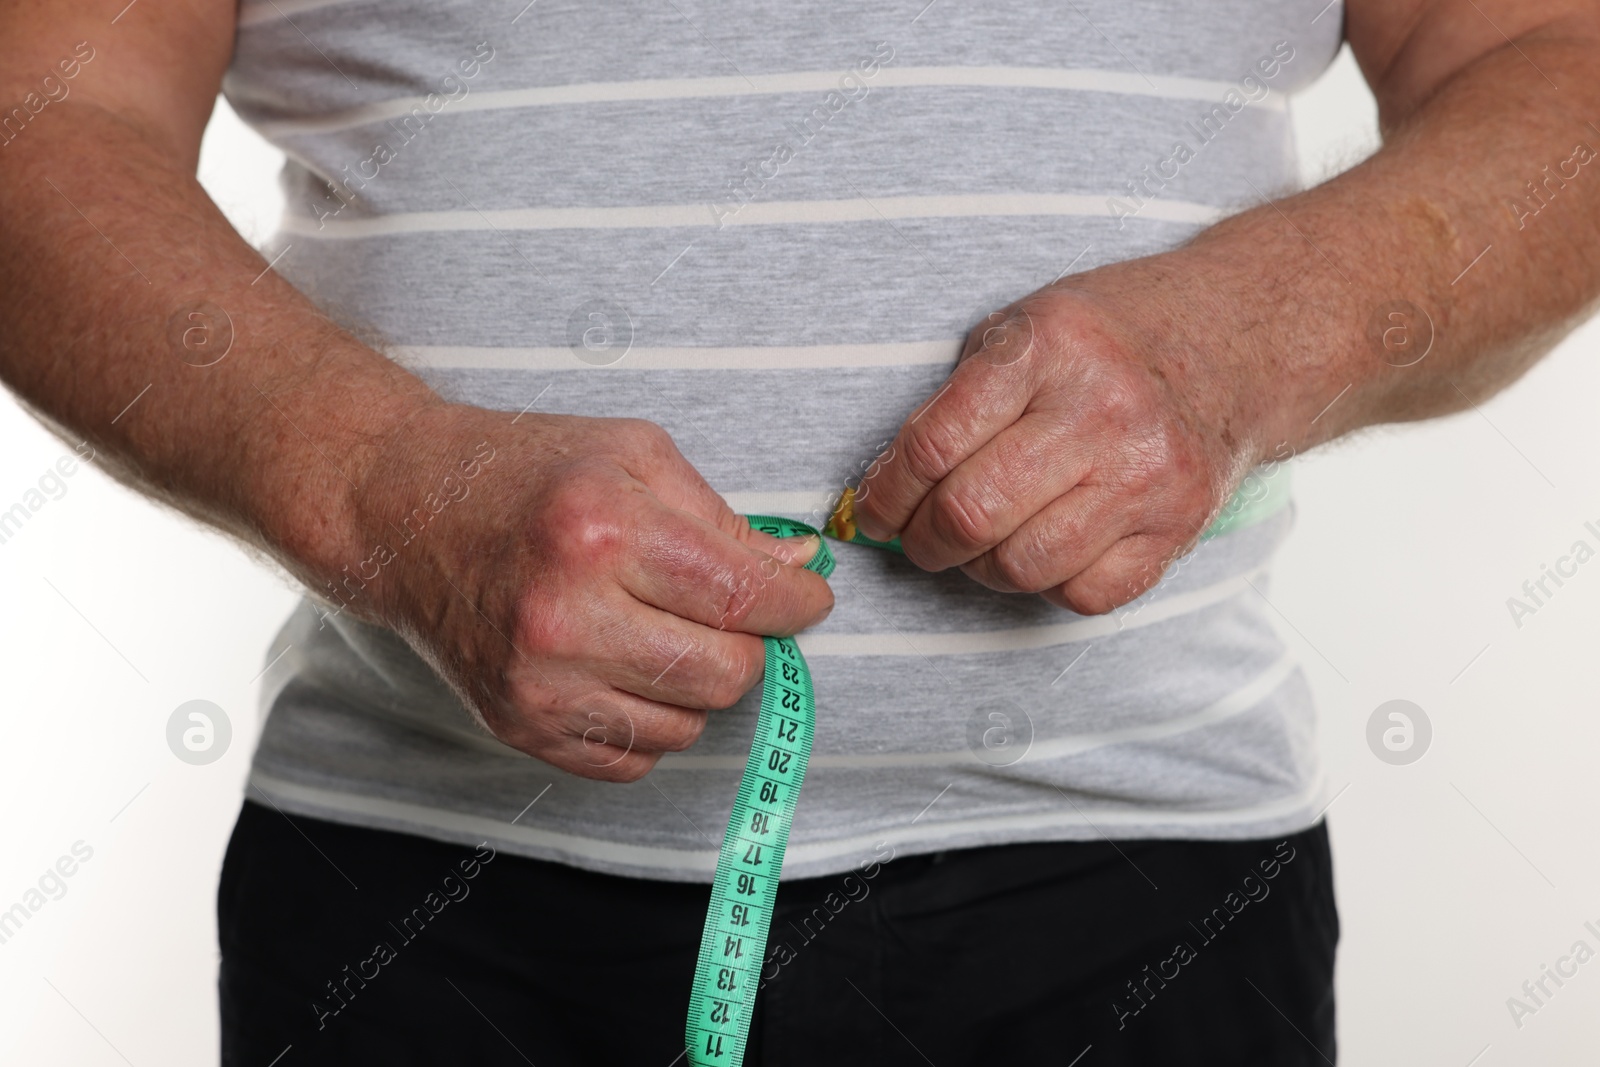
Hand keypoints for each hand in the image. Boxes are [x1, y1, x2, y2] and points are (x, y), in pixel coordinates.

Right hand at [349, 405, 833, 781]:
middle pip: (725, 675)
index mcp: (602, 533)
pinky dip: (651, 719)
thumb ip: (724, 520)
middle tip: (731, 613)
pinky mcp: (522, 727)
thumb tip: (797, 572)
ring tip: (661, 630)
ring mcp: (540, 685)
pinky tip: (624, 666)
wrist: (402, 513)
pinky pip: (635, 759)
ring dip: (697, 685)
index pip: (743, 598)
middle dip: (750, 645)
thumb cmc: (521, 473)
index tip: (807, 599)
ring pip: (687, 726)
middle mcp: (568, 619)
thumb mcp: (632, 456)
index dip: (798, 604)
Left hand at [853, 261, 1277, 614]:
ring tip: (977, 546)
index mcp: (1046, 348)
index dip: (886, 494)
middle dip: (923, 540)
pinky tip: (1042, 549)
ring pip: (1022, 565)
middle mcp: (1100, 412)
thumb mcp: (1023, 327)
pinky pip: (1084, 594)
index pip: (933, 445)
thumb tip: (883, 491)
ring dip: (979, 569)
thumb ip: (955, 401)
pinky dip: (1047, 585)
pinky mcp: (1178, 526)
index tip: (872, 513)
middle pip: (973, 513)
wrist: (1235, 341)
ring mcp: (1146, 474)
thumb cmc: (1107, 337)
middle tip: (917, 538)